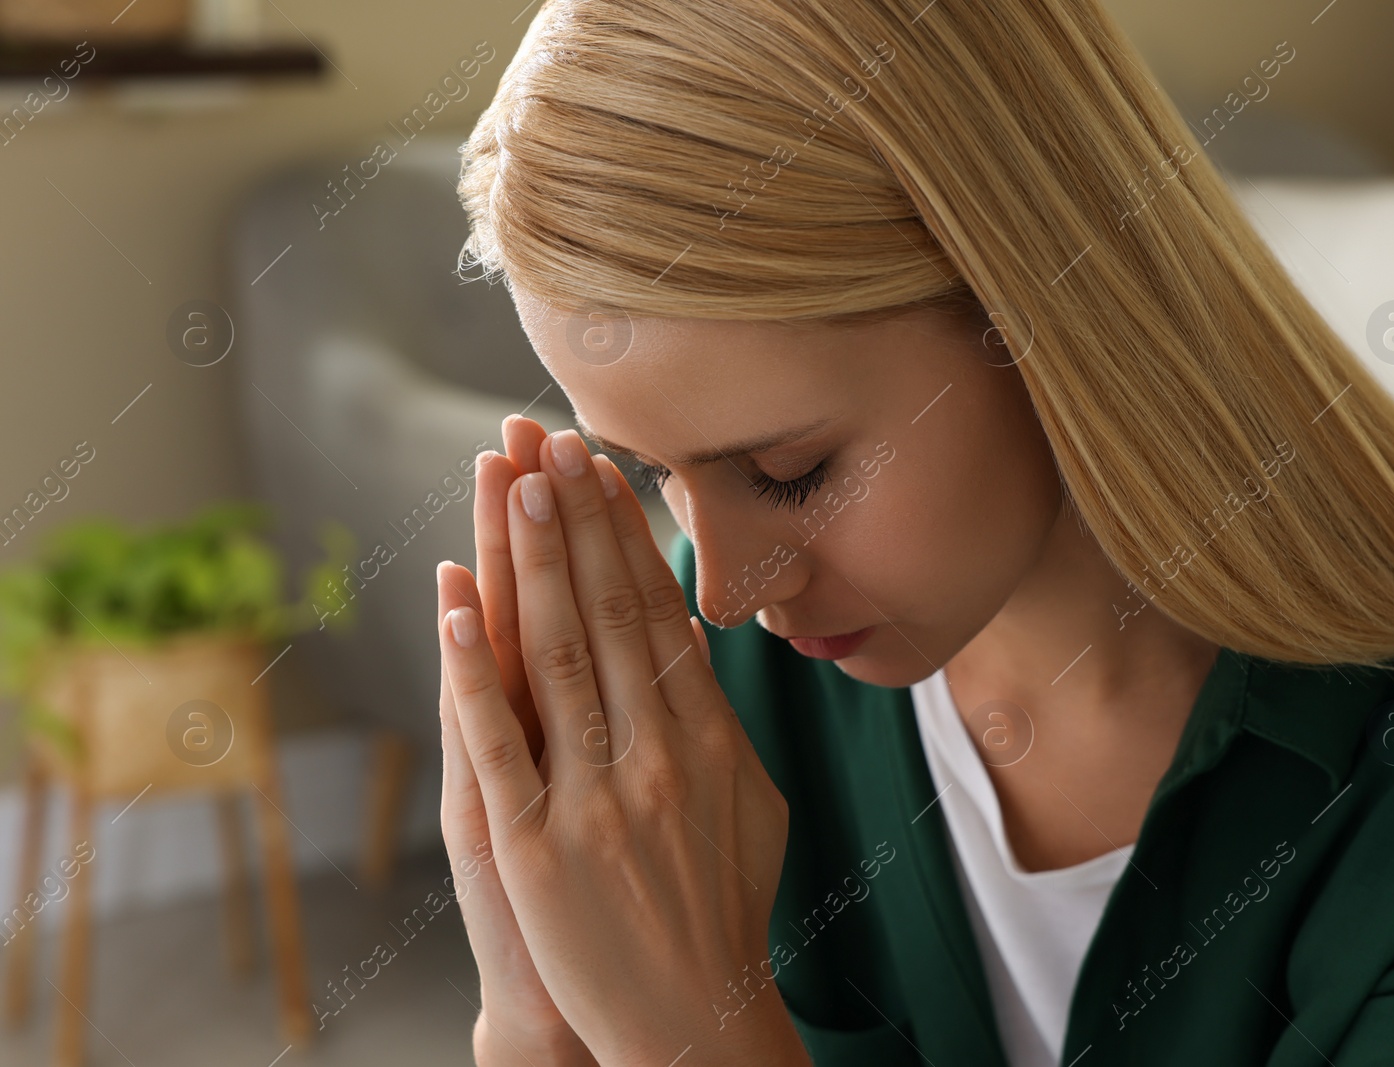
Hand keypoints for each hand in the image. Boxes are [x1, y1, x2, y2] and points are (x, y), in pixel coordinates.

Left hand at [439, 418, 807, 1064]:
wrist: (690, 1020)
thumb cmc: (722, 909)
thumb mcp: (752, 806)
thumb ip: (723, 724)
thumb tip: (699, 650)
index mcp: (712, 742)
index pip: (662, 614)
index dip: (630, 536)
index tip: (605, 470)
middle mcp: (659, 757)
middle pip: (612, 616)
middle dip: (578, 523)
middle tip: (553, 444)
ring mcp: (595, 800)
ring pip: (558, 657)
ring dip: (532, 565)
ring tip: (512, 488)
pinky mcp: (533, 845)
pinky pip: (499, 741)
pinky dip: (471, 670)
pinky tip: (456, 605)